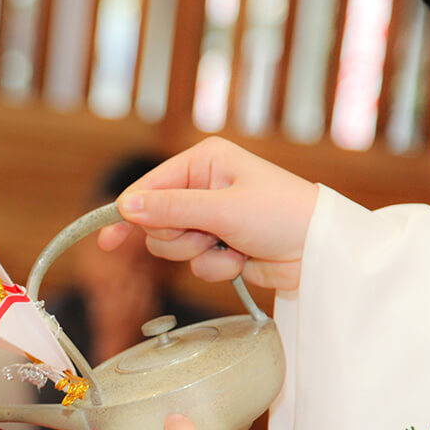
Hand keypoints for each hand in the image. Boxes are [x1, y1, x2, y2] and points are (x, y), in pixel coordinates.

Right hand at [98, 137, 318, 290]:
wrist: (321, 251)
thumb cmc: (282, 215)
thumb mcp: (222, 209)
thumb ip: (171, 208)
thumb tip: (125, 205)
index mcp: (204, 161)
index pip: (150, 187)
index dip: (129, 213)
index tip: (108, 239)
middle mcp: (204, 186)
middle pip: (156, 221)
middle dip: (178, 236)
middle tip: (205, 235)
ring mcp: (211, 218)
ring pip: (172, 246)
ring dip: (198, 254)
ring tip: (230, 246)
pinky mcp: (220, 245)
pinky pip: (195, 263)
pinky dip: (216, 267)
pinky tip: (242, 260)